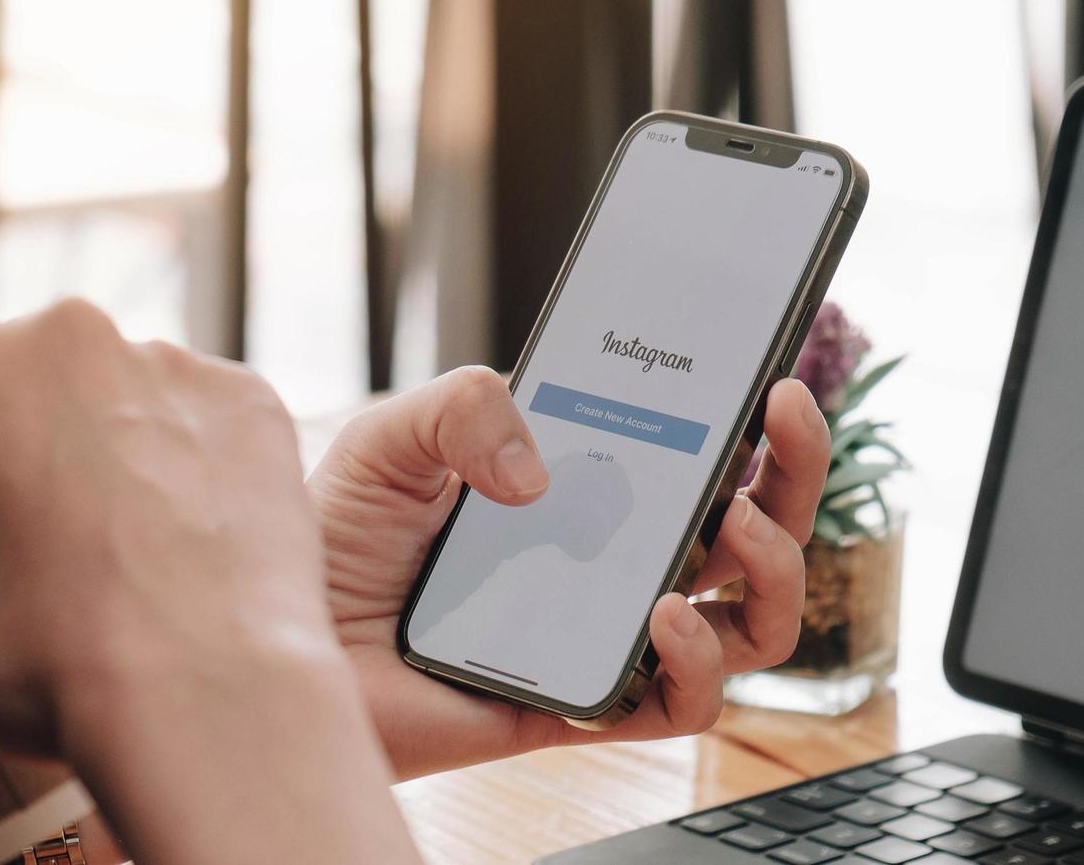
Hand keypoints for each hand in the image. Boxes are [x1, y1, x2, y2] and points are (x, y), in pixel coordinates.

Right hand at [0, 219, 420, 862]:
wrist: (210, 698)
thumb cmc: (46, 676)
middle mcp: (68, 339)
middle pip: (23, 343)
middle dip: (17, 411)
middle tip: (27, 517)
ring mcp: (170, 363)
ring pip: (119, 377)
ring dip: (109, 433)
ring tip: (118, 541)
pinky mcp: (250, 398)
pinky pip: (205, 408)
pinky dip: (193, 457)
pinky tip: (191, 537)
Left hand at [309, 367, 827, 778]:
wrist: (287, 637)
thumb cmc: (338, 540)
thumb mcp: (395, 437)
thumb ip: (468, 406)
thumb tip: (546, 471)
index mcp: (584, 490)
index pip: (700, 455)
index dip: (756, 422)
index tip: (774, 376)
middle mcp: (613, 562)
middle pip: (753, 530)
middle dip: (796, 473)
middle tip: (786, 421)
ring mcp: (607, 636)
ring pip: (749, 622)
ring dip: (774, 570)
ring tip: (736, 528)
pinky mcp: (583, 707)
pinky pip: (679, 704)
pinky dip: (697, 661)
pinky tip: (662, 616)